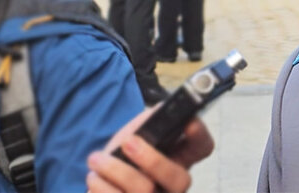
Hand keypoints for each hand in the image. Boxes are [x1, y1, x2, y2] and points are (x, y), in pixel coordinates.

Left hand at [86, 107, 213, 192]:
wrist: (101, 180)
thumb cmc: (124, 156)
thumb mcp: (135, 135)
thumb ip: (148, 123)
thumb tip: (158, 114)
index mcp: (181, 159)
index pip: (203, 148)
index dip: (200, 136)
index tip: (188, 124)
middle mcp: (174, 186)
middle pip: (179, 179)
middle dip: (152, 160)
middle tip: (128, 142)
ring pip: (144, 191)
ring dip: (116, 171)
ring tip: (96, 159)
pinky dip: (102, 188)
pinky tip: (94, 178)